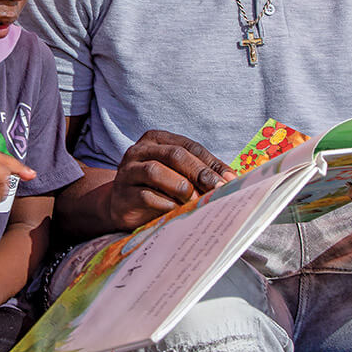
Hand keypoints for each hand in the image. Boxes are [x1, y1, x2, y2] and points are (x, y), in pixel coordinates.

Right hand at [107, 130, 234, 230]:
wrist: (120, 206)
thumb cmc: (155, 188)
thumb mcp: (176, 175)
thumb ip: (199, 173)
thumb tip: (231, 180)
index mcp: (157, 139)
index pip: (190, 146)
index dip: (211, 162)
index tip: (229, 180)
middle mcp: (140, 150)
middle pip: (174, 155)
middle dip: (200, 173)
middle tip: (218, 190)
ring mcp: (128, 171)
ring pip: (156, 171)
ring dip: (181, 187)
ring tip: (196, 201)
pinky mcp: (122, 193)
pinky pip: (146, 196)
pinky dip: (165, 204)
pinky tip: (177, 212)